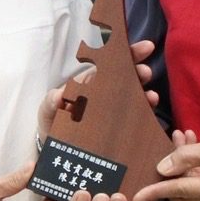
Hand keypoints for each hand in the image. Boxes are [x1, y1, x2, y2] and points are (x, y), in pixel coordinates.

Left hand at [37, 38, 160, 139]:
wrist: (56, 152)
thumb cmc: (52, 124)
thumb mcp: (47, 111)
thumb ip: (50, 103)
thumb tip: (59, 95)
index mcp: (89, 85)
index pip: (109, 66)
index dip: (125, 55)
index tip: (144, 47)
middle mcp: (104, 96)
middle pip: (124, 80)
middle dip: (137, 73)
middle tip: (146, 72)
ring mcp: (113, 113)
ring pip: (132, 99)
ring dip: (143, 95)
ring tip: (152, 97)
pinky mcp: (119, 131)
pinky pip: (134, 120)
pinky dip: (144, 115)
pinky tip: (150, 112)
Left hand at [132, 127, 199, 200]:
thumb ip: (188, 157)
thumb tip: (161, 168)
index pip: (179, 192)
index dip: (156, 191)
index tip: (136, 194)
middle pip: (181, 196)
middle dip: (171, 173)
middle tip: (173, 144)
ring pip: (190, 188)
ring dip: (182, 167)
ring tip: (182, 137)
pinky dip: (193, 168)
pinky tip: (191, 144)